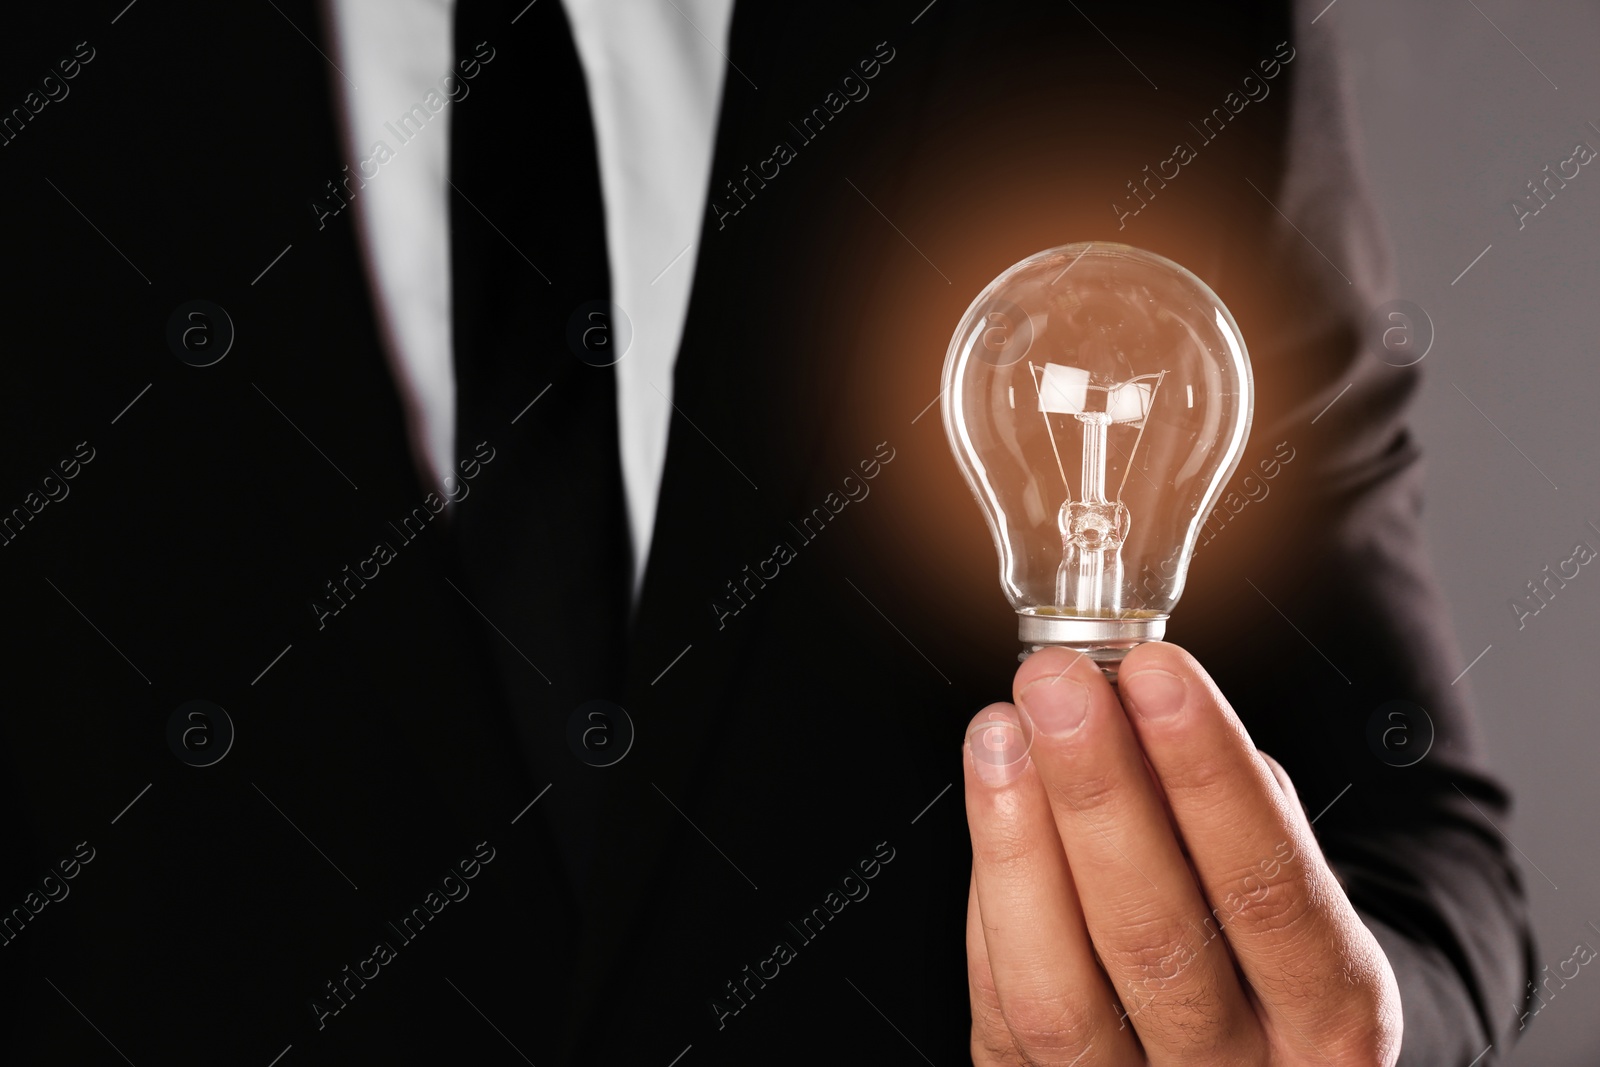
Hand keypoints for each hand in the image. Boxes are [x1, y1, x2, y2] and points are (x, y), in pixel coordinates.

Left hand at [962, 642, 1400, 1065]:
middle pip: (1157, 942)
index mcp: (1334, 1022)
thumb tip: (1131, 702)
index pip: (1270, 892)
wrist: (1241, 1064)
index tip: (1155, 673)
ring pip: (1060, 994)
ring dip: (1019, 841)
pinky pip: (1002, 1006)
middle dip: (1099, 792)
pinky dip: (992, 895)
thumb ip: (1225, 810)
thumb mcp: (1284, 884)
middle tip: (1058, 685)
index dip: (1208, 777)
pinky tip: (991, 799)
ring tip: (1001, 731)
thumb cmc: (1256, 942)